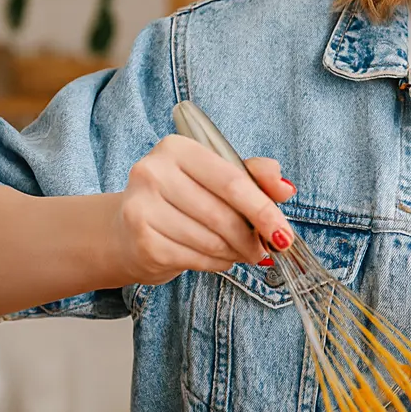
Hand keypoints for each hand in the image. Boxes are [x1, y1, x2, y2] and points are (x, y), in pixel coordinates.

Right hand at [110, 135, 297, 284]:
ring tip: (238, 251)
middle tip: (264, 249)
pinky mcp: (142, 242)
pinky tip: (215, 257)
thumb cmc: (178, 199)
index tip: (283, 233)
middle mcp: (153, 172)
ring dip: (235, 252)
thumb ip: (253, 176)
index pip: (232, 181)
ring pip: (212, 240)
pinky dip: (216, 263)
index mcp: (176, 148)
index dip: (264, 210)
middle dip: (252, 238)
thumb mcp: (215, 177)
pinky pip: (196, 259)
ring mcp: (142, 208)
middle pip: (223, 215)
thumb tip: (285, 188)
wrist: (125, 231)